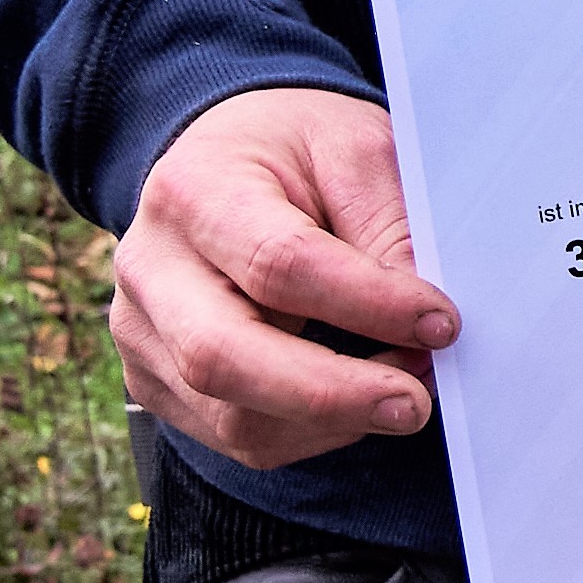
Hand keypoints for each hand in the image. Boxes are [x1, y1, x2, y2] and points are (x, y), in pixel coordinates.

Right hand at [115, 86, 455, 468]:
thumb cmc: (298, 149)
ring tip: (403, 392)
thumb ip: (389, 229)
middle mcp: (150, 269)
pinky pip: (234, 434)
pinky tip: (358, 400)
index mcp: (194, 191)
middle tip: (415, 402)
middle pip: (222, 358)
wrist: (228, 156)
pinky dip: (310, 431)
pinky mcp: (155, 381)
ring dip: (330, 421)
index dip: (366, 304)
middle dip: (332, 394)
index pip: (277, 264)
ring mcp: (141, 333)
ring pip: (229, 416)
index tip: (440, 324)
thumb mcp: (356, 150)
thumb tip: (425, 324)